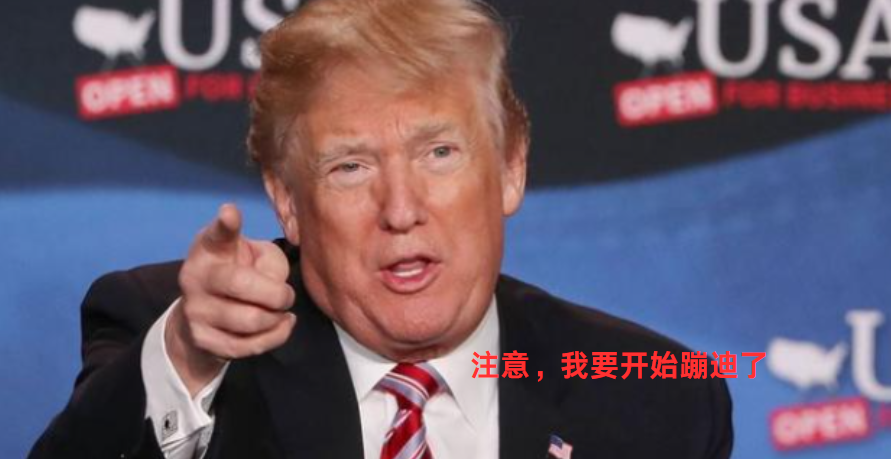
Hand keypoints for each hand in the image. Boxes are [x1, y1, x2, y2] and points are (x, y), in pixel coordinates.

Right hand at [166, 203, 296, 395]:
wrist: (205, 316)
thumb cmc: (239, 274)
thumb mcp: (254, 256)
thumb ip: (269, 261)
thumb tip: (275, 283)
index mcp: (209, 249)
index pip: (216, 234)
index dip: (225, 224)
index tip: (230, 212)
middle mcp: (195, 276)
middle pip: (242, 284)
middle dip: (277, 293)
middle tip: (287, 296)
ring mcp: (195, 310)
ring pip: (250, 320)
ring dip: (277, 318)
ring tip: (281, 311)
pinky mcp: (203, 340)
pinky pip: (249, 345)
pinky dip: (275, 336)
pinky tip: (282, 325)